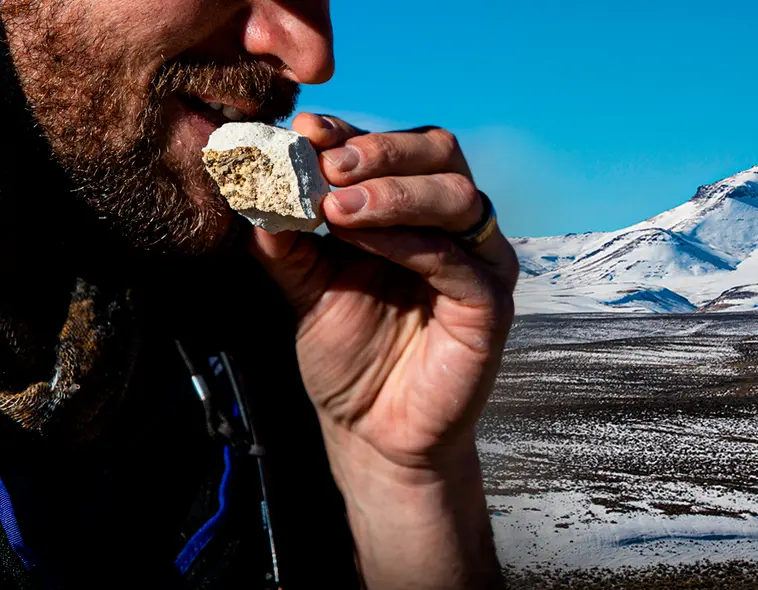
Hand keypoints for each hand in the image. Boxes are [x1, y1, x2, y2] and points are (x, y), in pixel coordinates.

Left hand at [248, 113, 515, 586]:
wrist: (372, 431)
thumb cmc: (348, 355)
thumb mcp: (305, 286)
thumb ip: (287, 238)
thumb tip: (253, 181)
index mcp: (414, 211)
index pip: (397, 150)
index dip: (353, 134)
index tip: (304, 133)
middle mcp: (454, 227)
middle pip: (441, 154)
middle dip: (381, 151)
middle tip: (325, 162)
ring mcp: (479, 262)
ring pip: (458, 196)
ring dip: (393, 191)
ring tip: (336, 205)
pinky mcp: (489, 304)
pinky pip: (457, 259)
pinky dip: (407, 239)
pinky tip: (360, 239)